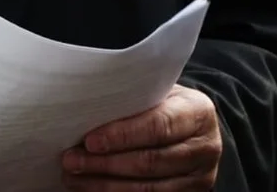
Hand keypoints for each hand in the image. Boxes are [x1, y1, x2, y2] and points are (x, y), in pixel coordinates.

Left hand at [60, 85, 222, 190]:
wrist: (196, 131)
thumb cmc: (168, 106)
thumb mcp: (160, 94)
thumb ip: (135, 101)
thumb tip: (86, 111)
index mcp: (198, 113)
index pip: (158, 126)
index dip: (122, 135)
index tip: (89, 141)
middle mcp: (205, 147)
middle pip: (150, 162)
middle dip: (105, 164)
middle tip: (71, 161)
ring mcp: (200, 178)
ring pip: (148, 189)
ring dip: (105, 186)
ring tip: (75, 178)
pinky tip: (94, 190)